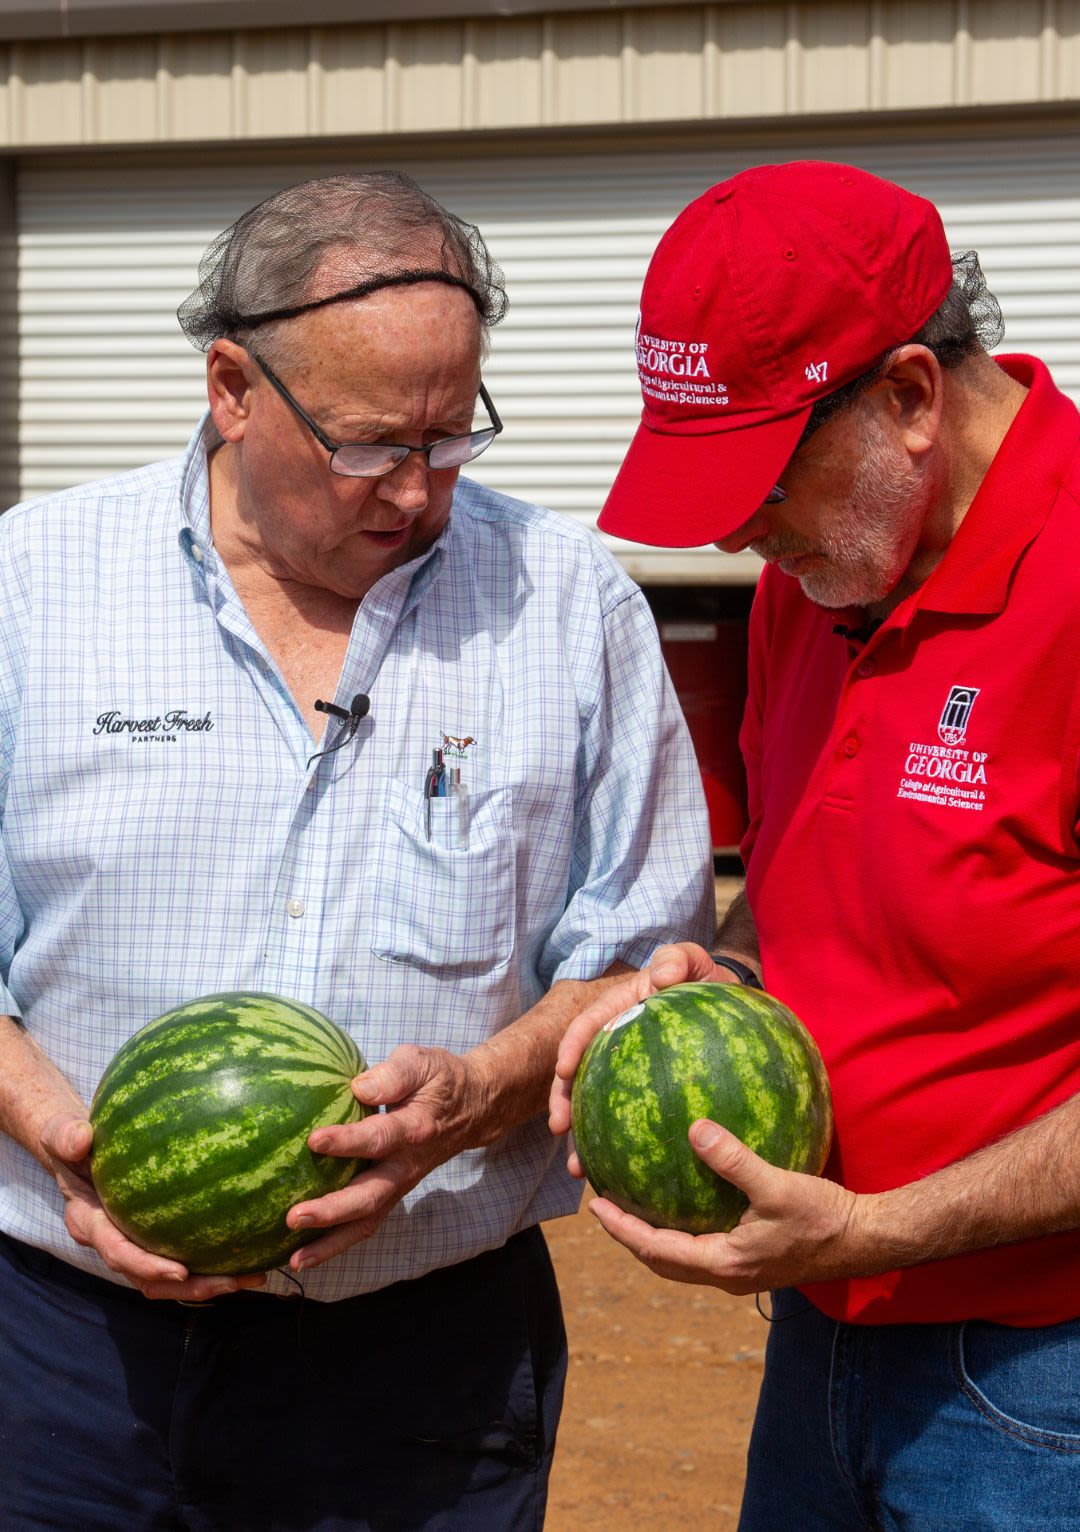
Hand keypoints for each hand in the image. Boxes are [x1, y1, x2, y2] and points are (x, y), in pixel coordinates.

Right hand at [42, 1113, 267, 1300]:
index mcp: (90, 1223)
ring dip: (209, 1283)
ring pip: (169, 1279)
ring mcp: (133, 1244)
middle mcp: (112, 1242)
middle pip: (151, 1280)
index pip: (119, 1253)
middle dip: (192, 1287)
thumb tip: (81, 1138)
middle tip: (235, 1282)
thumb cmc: (70, 1143)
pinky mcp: (151, 1238)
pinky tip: (248, 1251)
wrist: (74, 1152)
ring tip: (253, 1277)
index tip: (180, 1271)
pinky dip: (210, 1261)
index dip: (148, 1267)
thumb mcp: (61, 1135)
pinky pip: (181, 1257)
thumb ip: (66, 1137)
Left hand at [284, 1045, 489, 1271]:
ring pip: (368, 1221)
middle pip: (371, 1196)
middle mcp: (408, 1165)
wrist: (475, 1108)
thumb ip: (394, 1074)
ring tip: (295, 1259)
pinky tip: (304, 1254)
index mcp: (415, 1128)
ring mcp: (400, 1185)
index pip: (380, 1138)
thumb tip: (358, 1087)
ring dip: (332, 1243)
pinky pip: (366, 1224)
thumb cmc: (441, 1080)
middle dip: (332, 1211)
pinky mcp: (393, 1194)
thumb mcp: (423, 1063)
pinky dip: (336, 1243)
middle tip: (294, 1217)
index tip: (314, 1140)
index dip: (348, 1141)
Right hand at [548, 942, 726, 1173]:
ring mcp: (629, 1073)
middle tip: (559, 1129)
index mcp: (621, 1008)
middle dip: (564, 1102)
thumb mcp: (696, 962)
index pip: (588, 1025)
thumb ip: (678, 959)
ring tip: (578, 1168)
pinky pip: (631, 1122)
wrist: (730, 1005)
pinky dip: (621, 1147)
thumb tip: (660, 976)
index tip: (564, 1071)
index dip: (571, 1046)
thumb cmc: (710, 981)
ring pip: (598, 1106)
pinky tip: (618, 1176)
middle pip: (581, 1074)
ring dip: (582, 1137)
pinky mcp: (648, 1096)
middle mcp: (617, 1042)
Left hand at [588, 1119, 862, 1294]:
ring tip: (635, 1204)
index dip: (622, 1229)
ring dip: (654, 1237)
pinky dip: (683, 1230)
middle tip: (605, 1205)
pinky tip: (686, 1197)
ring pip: (682, 1260)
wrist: (864, 1240)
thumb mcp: (777, 1186)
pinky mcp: (755, 1259)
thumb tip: (694, 1128)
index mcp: (724, 1264)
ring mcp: (741, 1271)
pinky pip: (705, 1247)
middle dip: (630, 1236)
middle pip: (662, 1262)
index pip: (656, 1251)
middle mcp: (727, 1275)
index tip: (595, 1205)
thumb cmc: (823, 1217)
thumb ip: (734, 1160)